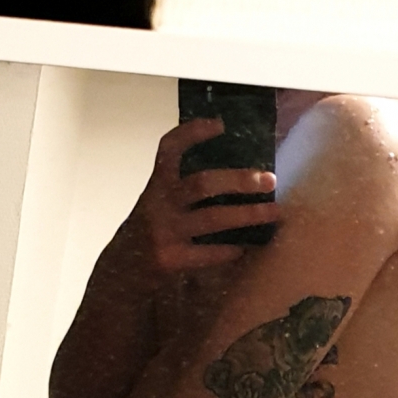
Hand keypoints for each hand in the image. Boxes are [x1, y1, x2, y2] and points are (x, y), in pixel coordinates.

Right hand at [137, 118, 280, 276]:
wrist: (123, 272)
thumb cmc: (150, 232)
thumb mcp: (157, 202)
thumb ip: (180, 189)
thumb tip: (232, 177)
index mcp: (156, 185)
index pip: (169, 149)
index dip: (192, 133)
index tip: (220, 125)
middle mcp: (159, 204)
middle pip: (203, 183)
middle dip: (239, 180)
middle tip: (269, 180)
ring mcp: (165, 232)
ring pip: (214, 219)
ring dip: (248, 215)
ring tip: (274, 212)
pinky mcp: (171, 260)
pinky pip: (208, 253)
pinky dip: (229, 250)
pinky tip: (246, 247)